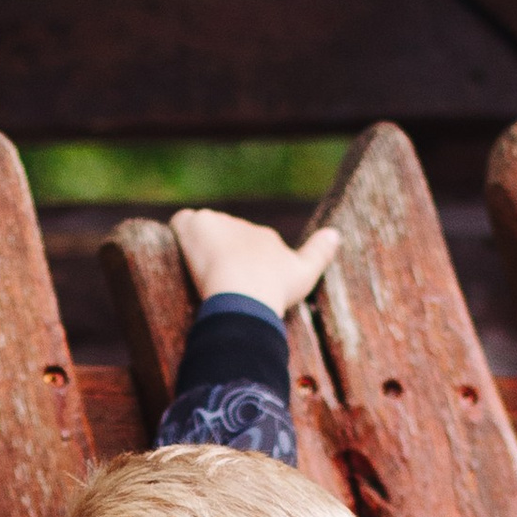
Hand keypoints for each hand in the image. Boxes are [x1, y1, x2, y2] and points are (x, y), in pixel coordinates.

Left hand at [169, 205, 340, 320]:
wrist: (246, 294)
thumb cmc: (275, 290)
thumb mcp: (304, 276)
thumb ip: (319, 254)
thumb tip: (336, 233)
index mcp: (267, 238)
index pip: (248, 248)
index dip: (241, 267)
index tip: (236, 288)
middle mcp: (243, 226)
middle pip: (225, 239)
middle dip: (220, 256)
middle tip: (215, 285)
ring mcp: (219, 223)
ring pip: (203, 231)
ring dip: (200, 247)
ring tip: (197, 273)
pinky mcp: (197, 226)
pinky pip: (181, 222)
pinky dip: (179, 233)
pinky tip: (180, 253)